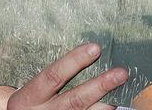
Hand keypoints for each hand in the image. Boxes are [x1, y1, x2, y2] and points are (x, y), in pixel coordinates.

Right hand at [0, 43, 127, 109]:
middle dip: (100, 86)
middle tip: (121, 73)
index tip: (95, 48)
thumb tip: (80, 50)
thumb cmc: (25, 104)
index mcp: (28, 98)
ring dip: (107, 104)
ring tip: (126, 92)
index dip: (74, 61)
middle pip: (75, 100)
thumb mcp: (28, 91)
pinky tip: (116, 105)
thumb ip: (48, 77)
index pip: (53, 76)